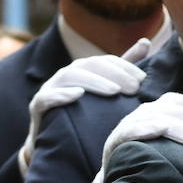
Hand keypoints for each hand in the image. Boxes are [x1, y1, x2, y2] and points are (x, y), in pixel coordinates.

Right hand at [20, 39, 151, 174]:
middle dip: (114, 74)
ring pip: (69, 76)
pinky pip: (46, 97)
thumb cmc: (88, 112)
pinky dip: (61, 94)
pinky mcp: (38, 106)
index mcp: (84, 69)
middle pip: (90, 65)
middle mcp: (67, 74)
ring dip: (93, 81)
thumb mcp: (108, 89)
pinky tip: (78, 95)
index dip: (125, 67)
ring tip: (114, 91)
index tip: (143, 79)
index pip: (106, 61)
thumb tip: (145, 41)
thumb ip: (124, 67)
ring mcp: (51, 88)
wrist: (59, 141)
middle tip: (133, 88)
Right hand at [101, 92, 182, 167]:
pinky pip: (139, 128)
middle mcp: (155, 107)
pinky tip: (168, 135)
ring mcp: (137, 120)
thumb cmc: (159, 158)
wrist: (121, 176)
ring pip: (166, 117)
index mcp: (173, 105)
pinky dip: (155, 129)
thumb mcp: (182, 141)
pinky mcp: (121, 135)